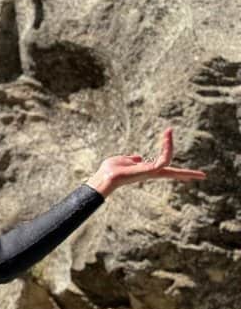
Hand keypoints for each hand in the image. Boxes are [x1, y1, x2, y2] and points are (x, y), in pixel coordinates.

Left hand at [88, 128, 206, 196]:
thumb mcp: (123, 161)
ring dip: (169, 144)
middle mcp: (151, 172)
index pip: (164, 169)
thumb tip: (138, 157)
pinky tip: (167, 136)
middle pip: (173, 173)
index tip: (187, 173)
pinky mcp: (150, 170)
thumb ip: (132, 159)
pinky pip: (164, 158)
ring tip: (168, 131)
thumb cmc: (110, 170)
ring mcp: (151, 172)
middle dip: (187, 174)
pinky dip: (167, 146)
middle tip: (203, 176)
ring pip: (168, 160)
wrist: (105, 177)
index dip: (176, 170)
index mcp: (146, 170)